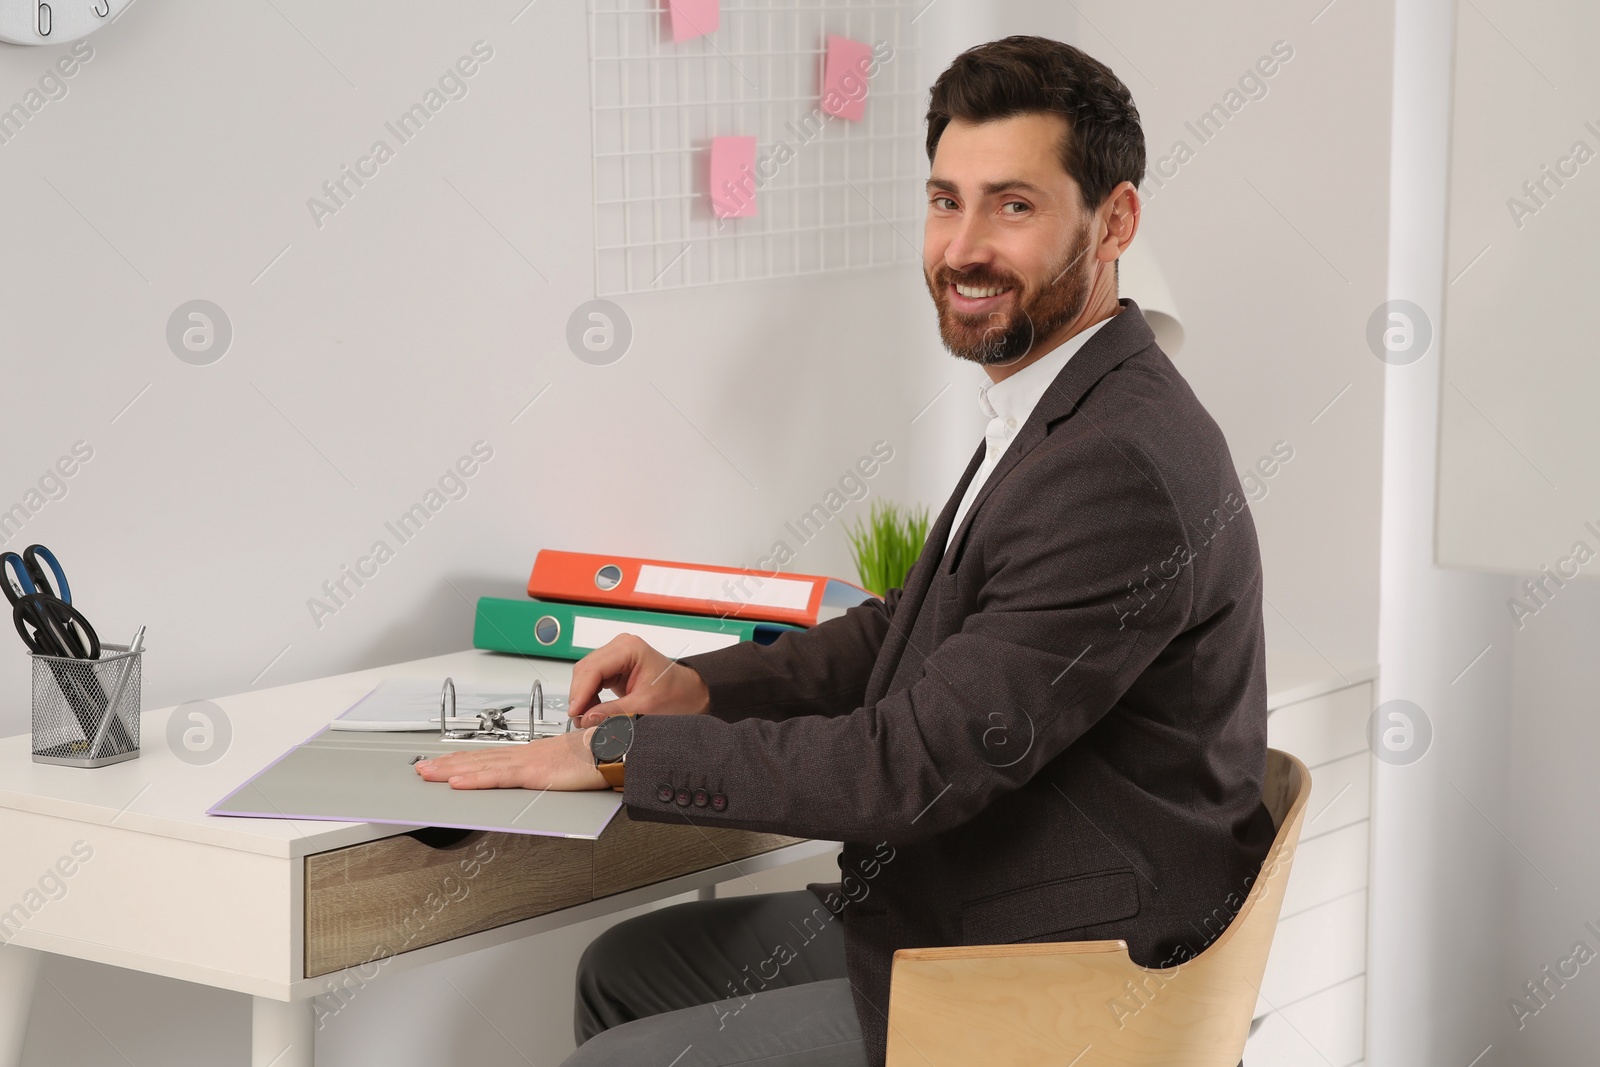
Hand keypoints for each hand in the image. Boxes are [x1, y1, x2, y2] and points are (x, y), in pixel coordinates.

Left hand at [414, 725, 607, 790]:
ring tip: (428, 773)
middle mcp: (529, 754)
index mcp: (538, 754)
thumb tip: (558, 780)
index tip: (448, 762)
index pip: (495, 756)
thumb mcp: (579, 766)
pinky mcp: (535, 773)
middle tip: (424, 768)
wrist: (622, 746)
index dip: (469, 759)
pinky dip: (475, 779)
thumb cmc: (608, 753)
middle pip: (481, 758)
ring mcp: (530, 762)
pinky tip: (457, 782)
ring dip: (452, 769)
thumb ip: (564, 772)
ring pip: (482, 765)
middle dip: (450, 763)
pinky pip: (498, 777)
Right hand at [568, 634, 711, 727]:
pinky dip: (589, 697)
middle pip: (585, 670)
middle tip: (580, 720)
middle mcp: (620, 647)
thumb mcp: (645, 706)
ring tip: (587, 718)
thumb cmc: (676, 693)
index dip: (581, 692)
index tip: (575, 713)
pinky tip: (592, 711)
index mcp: (629, 648)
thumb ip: (613, 712)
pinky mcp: (614, 667)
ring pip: (586, 675)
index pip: (593, 668)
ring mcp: (616, 656)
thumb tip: (587, 719)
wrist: (689, 693)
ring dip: (583, 698)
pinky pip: (593, 681)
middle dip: (580, 696)